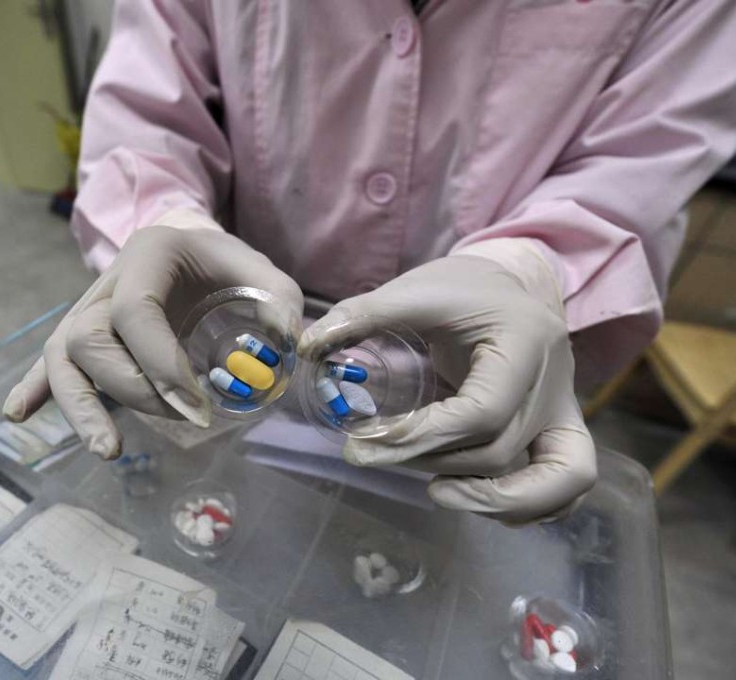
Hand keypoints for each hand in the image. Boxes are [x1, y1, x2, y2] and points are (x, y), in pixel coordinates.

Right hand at [3, 217, 303, 459]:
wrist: (188, 247)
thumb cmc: (225, 265)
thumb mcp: (262, 272)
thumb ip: (280, 307)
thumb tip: (282, 355)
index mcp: (148, 254)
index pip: (134, 311)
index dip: (159, 363)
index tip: (198, 405)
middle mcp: (107, 282)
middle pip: (89, 338)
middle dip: (131, 389)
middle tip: (182, 418)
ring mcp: (88, 309)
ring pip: (62, 356)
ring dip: (79, 406)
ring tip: (106, 449)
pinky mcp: (81, 336)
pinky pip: (50, 362)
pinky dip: (34, 388)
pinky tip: (18, 415)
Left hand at [299, 243, 596, 523]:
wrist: (507, 283)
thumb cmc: (459, 286)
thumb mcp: (413, 292)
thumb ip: (362, 315)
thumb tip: (308, 347)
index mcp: (525, 342)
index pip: (483, 412)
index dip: (422, 436)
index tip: (365, 442)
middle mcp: (555, 381)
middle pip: (500, 448)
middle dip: (430, 461)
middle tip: (367, 456)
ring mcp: (564, 409)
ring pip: (547, 479)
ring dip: (482, 497)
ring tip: (430, 492)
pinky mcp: (559, 429)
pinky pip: (569, 484)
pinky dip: (529, 506)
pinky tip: (476, 501)